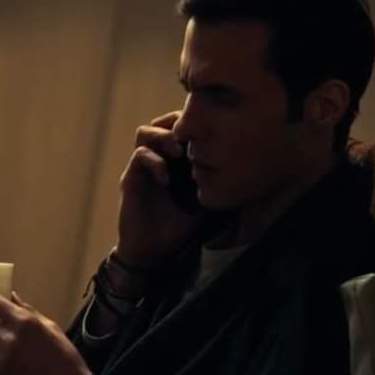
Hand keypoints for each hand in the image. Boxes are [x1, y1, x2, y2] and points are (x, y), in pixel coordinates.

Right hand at [117, 110, 204, 267]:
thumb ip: (218, 185)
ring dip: (163, 136)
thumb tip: (244, 169)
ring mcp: (143, 167)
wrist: (156, 251)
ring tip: (179, 151)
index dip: (196, 125)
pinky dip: (154, 162)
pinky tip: (166, 180)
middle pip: (164, 122)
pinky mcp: (130, 178)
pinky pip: (139, 155)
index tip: (212, 134)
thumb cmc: (183, 227)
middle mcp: (160, 158)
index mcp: (178, 161)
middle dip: (178, 124)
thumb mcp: (209, 203)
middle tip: (192, 138)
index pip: (184, 128)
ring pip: (146, 132)